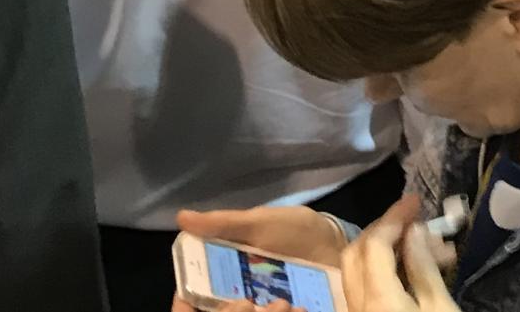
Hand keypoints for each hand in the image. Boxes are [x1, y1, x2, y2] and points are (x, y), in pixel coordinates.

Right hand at [169, 205, 346, 311]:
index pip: (198, 297)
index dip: (190, 303)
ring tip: (282, 302)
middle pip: (224, 310)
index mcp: (229, 277)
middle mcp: (243, 298)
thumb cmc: (295, 230)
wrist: (337, 244)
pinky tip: (296, 306)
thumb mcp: (260, 223)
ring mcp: (266, 308)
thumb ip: (223, 224)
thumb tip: (182, 217)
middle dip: (234, 309)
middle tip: (251, 301)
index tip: (189, 302)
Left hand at [341, 196, 459, 311]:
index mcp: (378, 298)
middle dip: (382, 229)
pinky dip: (379, 269)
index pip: (375, 244)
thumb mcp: (441, 307)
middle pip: (355, 253)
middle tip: (411, 219)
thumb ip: (424, 268)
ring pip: (356, 270)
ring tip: (416, 243)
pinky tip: (406, 267)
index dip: (394, 216)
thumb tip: (414, 230)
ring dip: (380, 249)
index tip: (417, 200)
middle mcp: (357, 303)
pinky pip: (362, 286)